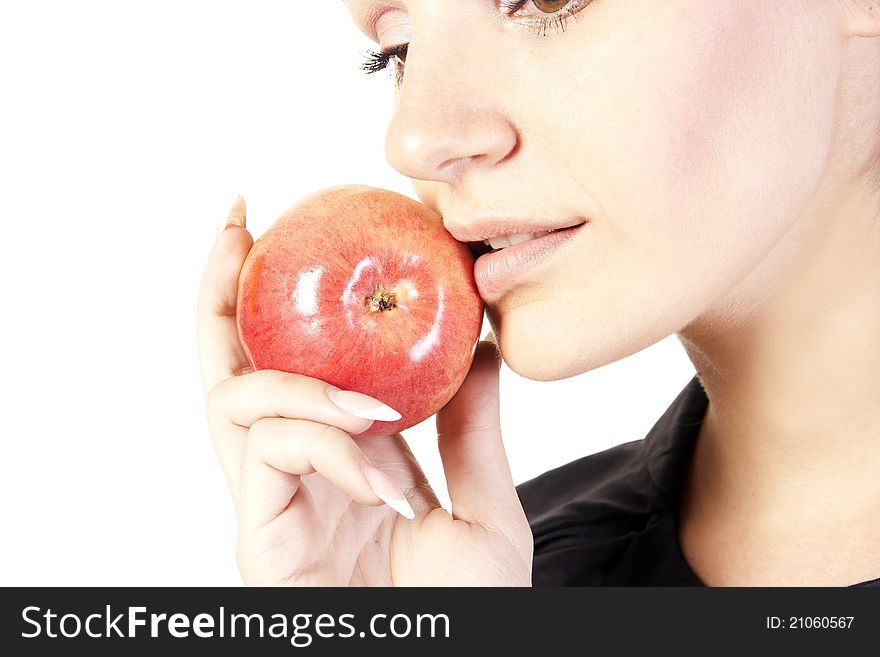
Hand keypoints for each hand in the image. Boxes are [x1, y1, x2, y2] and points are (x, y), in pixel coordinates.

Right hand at [197, 197, 532, 585]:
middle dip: (220, 293)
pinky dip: (328, 443)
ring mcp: (269, 506)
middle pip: (229, 369)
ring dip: (303, 382)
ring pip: (238, 401)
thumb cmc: (467, 611)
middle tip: (237, 224)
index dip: (270, 303)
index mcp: (334, 465)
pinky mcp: (260, 539)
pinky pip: (273, 454)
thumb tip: (480, 347)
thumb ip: (473, 431)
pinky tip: (384, 473)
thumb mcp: (485, 506)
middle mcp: (289, 477)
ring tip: (372, 409)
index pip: (283, 371)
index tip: (276, 232)